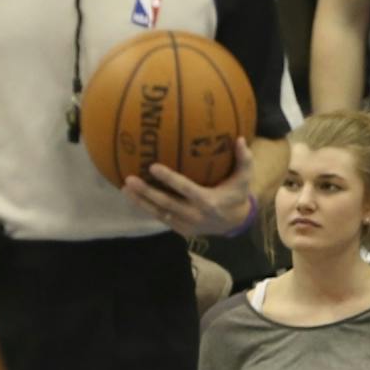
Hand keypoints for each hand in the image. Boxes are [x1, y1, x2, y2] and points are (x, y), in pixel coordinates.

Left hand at [123, 138, 258, 238]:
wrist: (235, 223)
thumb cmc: (237, 194)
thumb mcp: (244, 178)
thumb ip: (244, 159)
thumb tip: (239, 139)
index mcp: (208, 201)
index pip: (185, 189)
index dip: (169, 179)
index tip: (153, 167)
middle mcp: (195, 215)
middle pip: (166, 203)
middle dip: (147, 192)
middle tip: (130, 179)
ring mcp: (186, 224)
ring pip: (159, 214)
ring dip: (141, 202)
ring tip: (125, 188)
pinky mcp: (181, 230)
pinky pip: (161, 219)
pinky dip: (147, 209)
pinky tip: (134, 198)